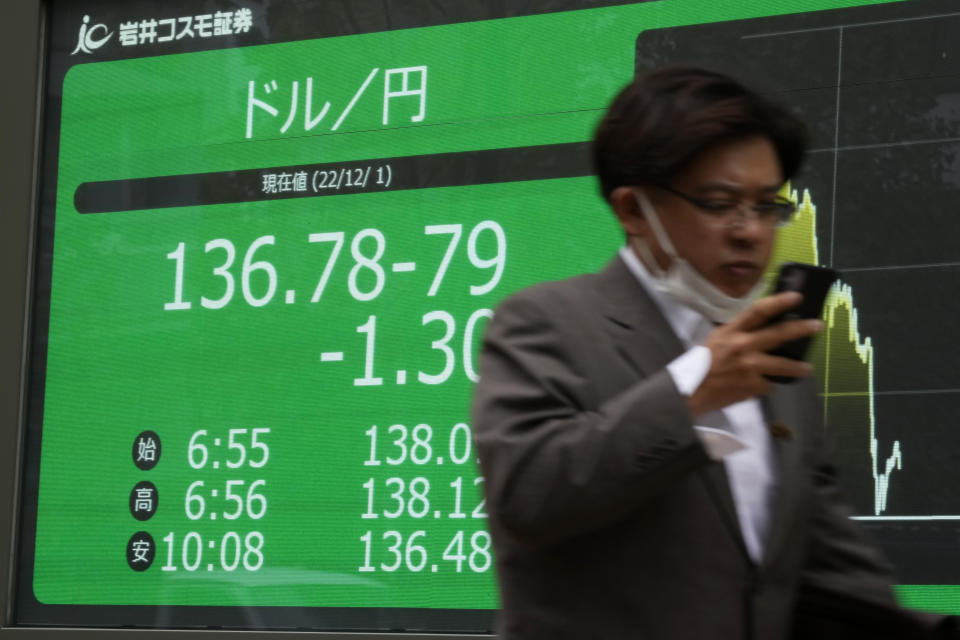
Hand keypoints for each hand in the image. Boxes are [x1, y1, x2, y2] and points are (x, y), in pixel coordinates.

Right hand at [687, 291, 823, 416]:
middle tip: (817, 325)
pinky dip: (766, 384)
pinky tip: (760, 386)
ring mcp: (749, 367)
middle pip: (778, 334)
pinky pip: (768, 383)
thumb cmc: (702, 363)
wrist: (691, 392)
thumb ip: (738, 333)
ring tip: (807, 369)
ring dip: (798, 367)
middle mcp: (743, 346)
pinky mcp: (752, 386)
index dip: (779, 302)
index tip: (797, 297)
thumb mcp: (717, 340)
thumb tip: (761, 327)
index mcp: (732, 331)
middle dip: (800, 329)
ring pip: (782, 365)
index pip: (758, 311)